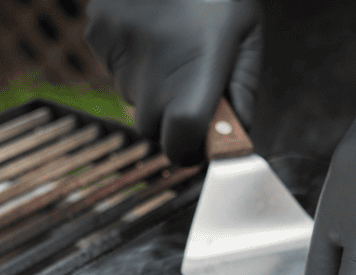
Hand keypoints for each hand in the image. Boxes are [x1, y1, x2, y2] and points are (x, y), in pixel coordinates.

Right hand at [85, 0, 261, 165]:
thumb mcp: (247, 42)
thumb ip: (243, 94)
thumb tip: (237, 138)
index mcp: (196, 72)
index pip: (179, 140)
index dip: (190, 151)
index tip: (202, 146)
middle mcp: (153, 67)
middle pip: (152, 129)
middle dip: (171, 126)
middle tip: (192, 99)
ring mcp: (119, 50)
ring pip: (132, 99)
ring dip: (153, 91)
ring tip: (174, 53)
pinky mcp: (99, 33)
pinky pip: (115, 69)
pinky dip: (134, 64)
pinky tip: (153, 34)